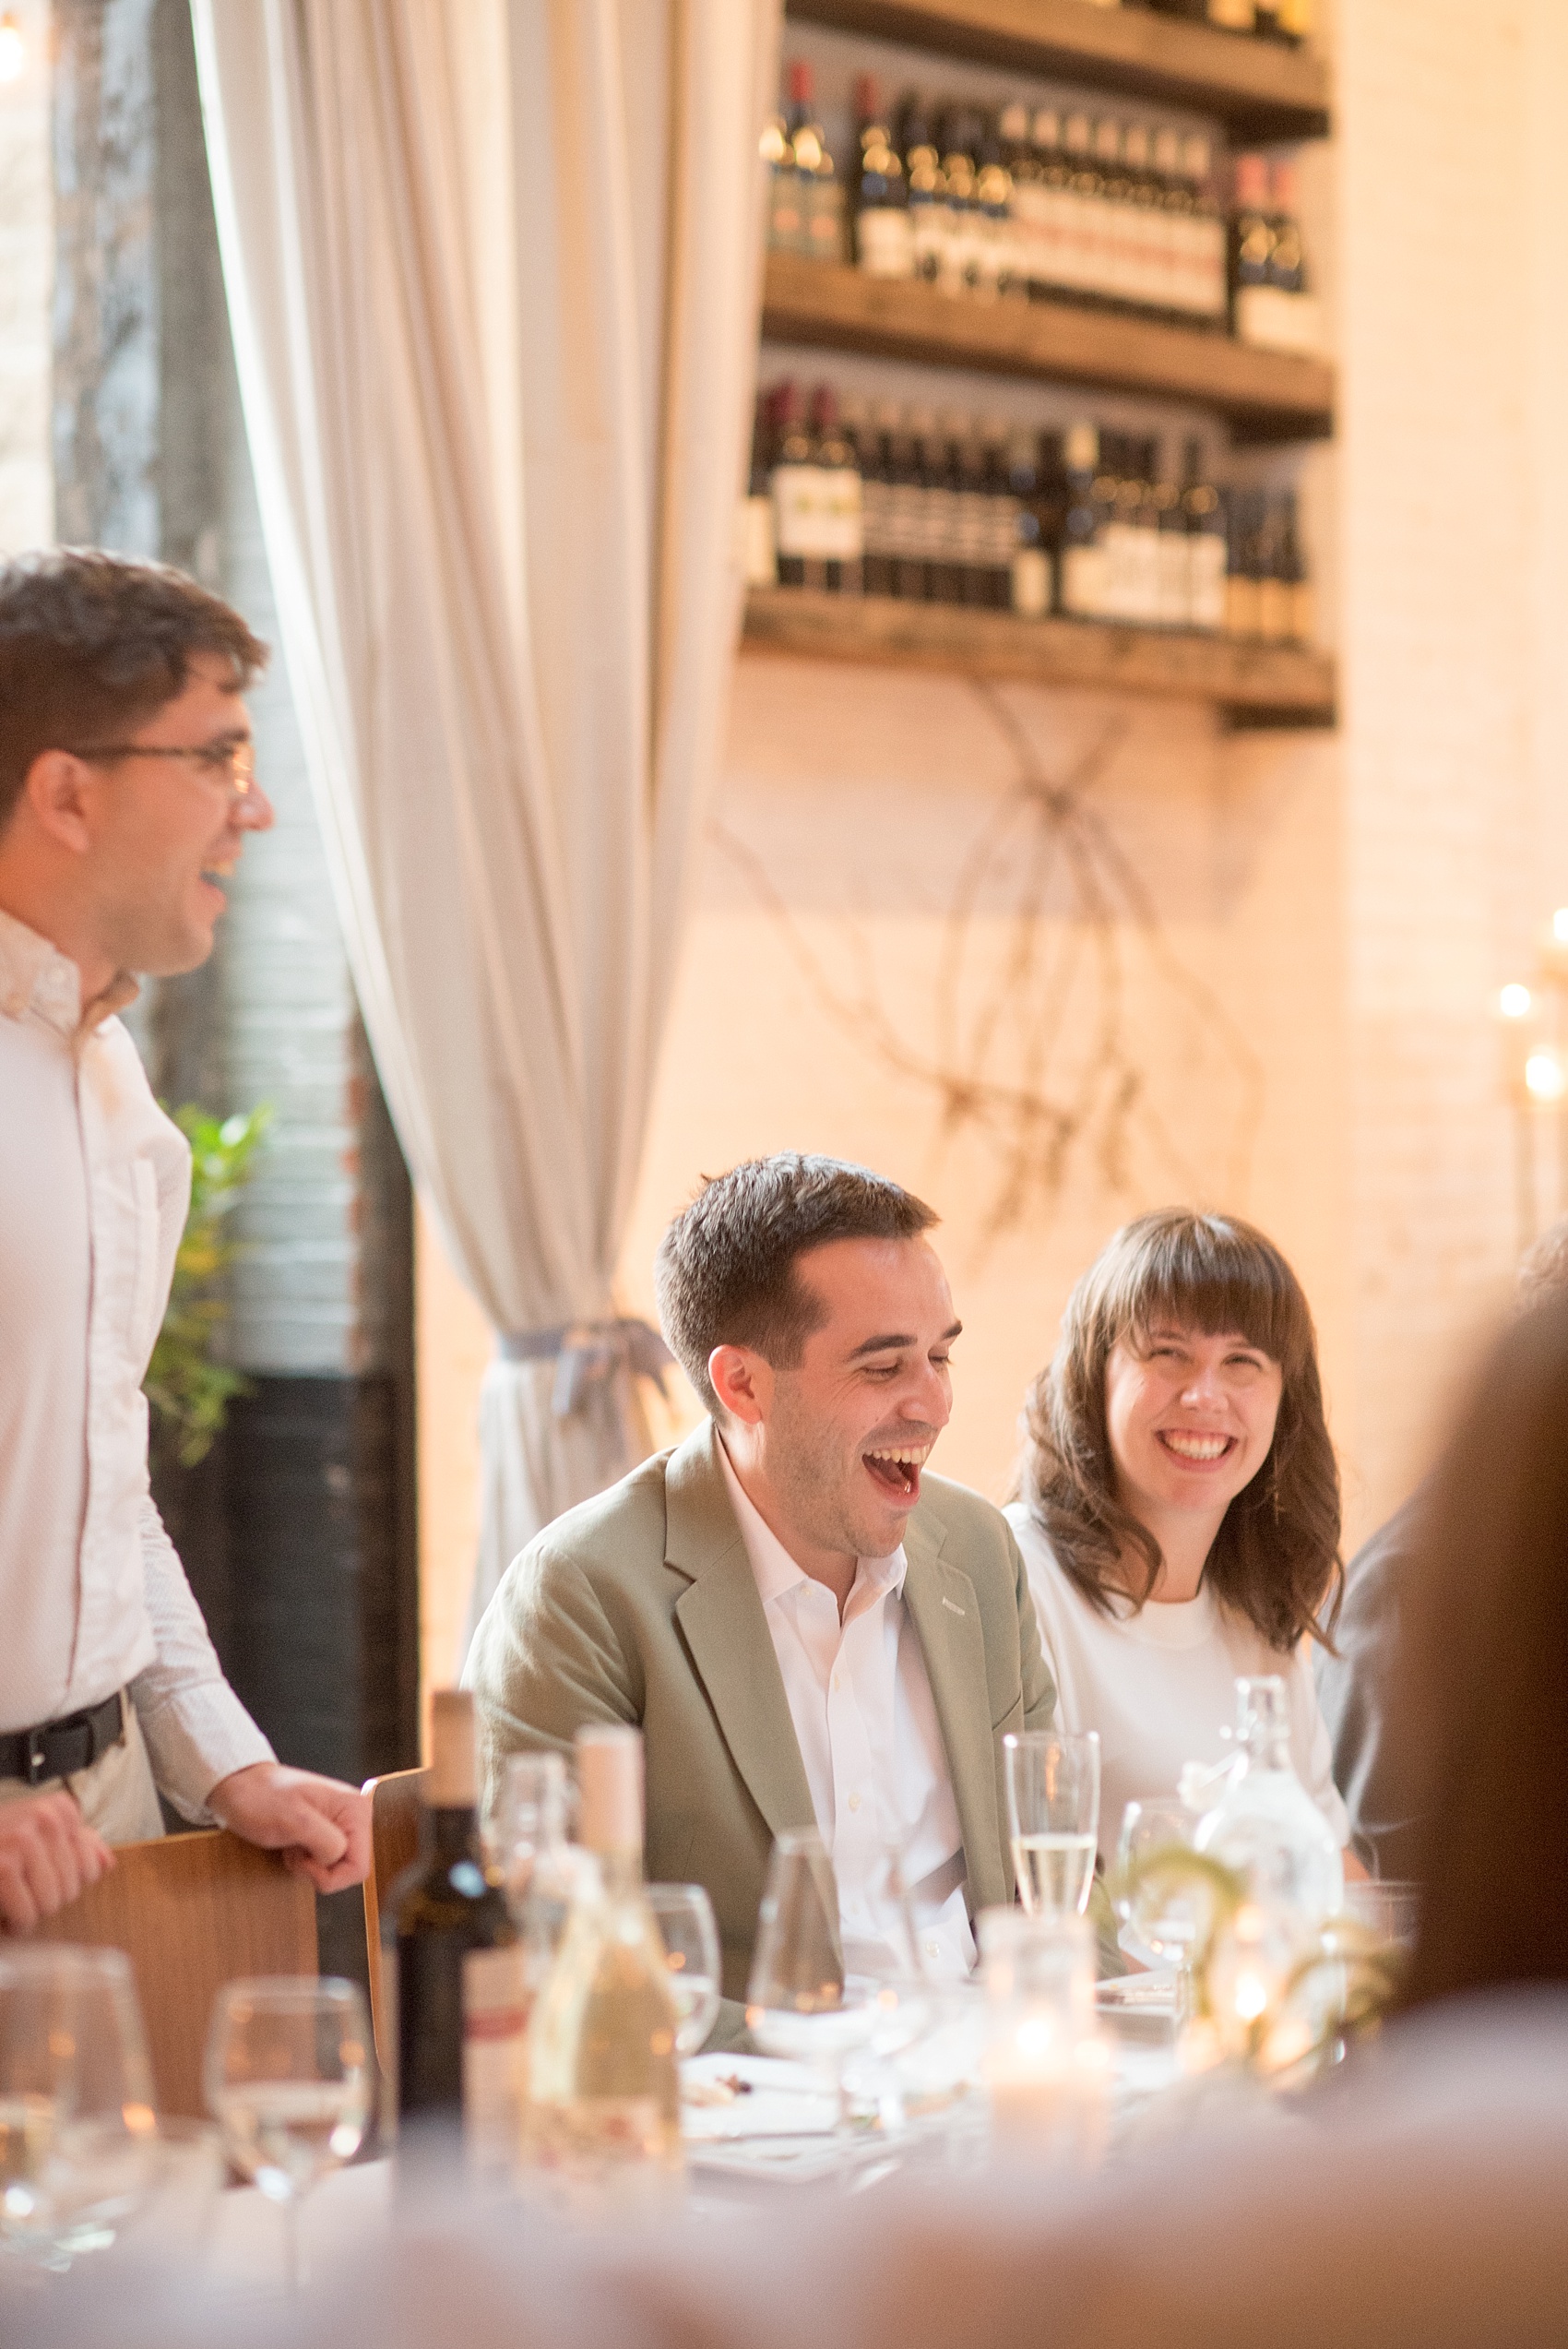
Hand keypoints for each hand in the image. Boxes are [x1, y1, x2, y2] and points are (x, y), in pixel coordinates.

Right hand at [0, 1794, 113, 1932]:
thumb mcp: (35, 1835)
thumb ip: (74, 1845)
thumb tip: (106, 1862)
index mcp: (59, 1808)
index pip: (91, 1865)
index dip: (64, 1882)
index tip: (40, 1879)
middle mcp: (44, 1818)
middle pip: (73, 1887)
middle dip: (45, 1898)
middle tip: (21, 1892)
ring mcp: (22, 1841)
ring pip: (52, 1903)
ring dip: (30, 1912)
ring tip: (12, 1900)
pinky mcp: (3, 1868)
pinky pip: (28, 1914)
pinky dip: (16, 1923)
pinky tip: (5, 1914)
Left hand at [208, 1763, 371, 1893]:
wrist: (241, 1788)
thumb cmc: (260, 1798)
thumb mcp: (292, 1819)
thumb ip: (324, 1839)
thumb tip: (339, 1856)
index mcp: (355, 1809)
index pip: (359, 1866)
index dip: (330, 1873)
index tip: (305, 1858)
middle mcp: (354, 1817)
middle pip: (350, 1870)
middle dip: (319, 1871)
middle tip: (296, 1851)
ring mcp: (340, 1826)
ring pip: (336, 1870)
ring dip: (310, 1868)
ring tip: (292, 1846)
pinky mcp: (326, 1834)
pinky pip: (325, 1865)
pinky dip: (305, 1865)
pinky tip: (292, 1847)